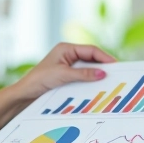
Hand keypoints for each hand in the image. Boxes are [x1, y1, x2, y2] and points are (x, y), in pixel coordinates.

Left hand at [0, 43, 115, 129]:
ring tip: (110, 81)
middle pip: (91, 58)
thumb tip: (103, 73)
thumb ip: (83, 74)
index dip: (104, 57)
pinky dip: (90, 80)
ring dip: (97, 74)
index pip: (90, 50)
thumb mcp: (63, 75)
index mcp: (65, 48)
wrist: (25, 94)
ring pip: (88, 67)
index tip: (116, 65)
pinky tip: (97, 87)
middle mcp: (67, 54)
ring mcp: (67, 65)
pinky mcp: (67, 75)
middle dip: (103, 65)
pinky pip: (83, 76)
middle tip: (117, 74)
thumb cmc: (39, 80)